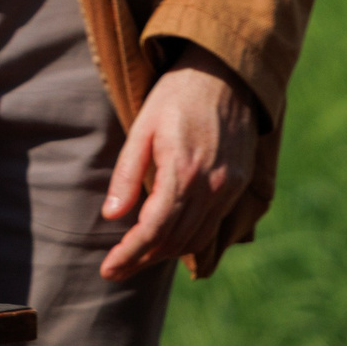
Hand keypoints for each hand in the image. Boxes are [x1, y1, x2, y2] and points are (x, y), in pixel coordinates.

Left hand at [99, 45, 257, 278]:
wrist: (225, 75)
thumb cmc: (175, 96)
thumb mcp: (142, 129)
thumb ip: (128, 174)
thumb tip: (113, 216)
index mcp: (183, 171)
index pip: (154, 230)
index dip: (130, 254)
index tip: (108, 269)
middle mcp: (212, 186)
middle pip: (174, 241)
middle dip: (142, 260)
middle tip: (115, 270)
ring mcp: (230, 188)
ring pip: (195, 239)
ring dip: (164, 255)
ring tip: (135, 259)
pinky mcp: (238, 185)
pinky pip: (213, 226)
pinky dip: (189, 241)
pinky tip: (168, 243)